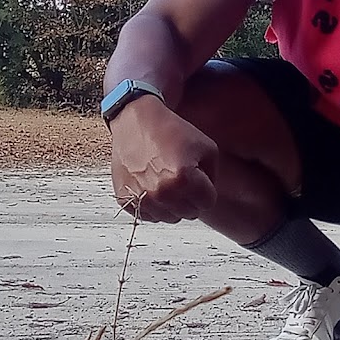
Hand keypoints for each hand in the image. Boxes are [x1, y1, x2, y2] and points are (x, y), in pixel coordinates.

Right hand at [109, 96, 217, 222]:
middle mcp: (162, 192)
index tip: (198, 178)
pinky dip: (153, 206)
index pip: (208, 202)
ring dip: (172, 204)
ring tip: (167, 181)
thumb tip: (206, 197)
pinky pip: (149, 216)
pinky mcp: (125, 199)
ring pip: (169, 218)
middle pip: (189, 213)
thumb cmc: (172, 131)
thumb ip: (213, 176)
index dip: (206, 189)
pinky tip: (153, 186)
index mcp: (184, 179)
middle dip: (190, 198)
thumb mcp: (207, 147)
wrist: (136, 122)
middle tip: (182, 178)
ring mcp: (142, 198)